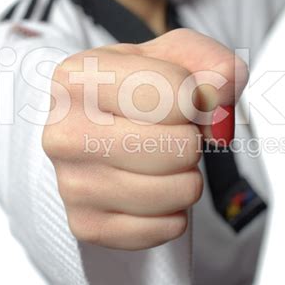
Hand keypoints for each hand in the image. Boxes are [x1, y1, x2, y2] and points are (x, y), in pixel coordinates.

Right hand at [42, 28, 248, 250]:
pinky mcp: (87, 225)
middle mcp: (64, 131)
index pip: (180, 95)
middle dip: (191, 140)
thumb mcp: (174, 57)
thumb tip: (221, 95)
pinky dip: (175, 211)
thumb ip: (214, 62)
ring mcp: (71, 183)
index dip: (197, 100)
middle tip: (170, 134)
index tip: (179, 100)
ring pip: (181, 191)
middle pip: (181, 147)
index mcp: (79, 78)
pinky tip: (153, 189)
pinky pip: (168, 228)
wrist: (93, 130)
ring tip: (162, 160)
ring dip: (187, 176)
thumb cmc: (134, 91)